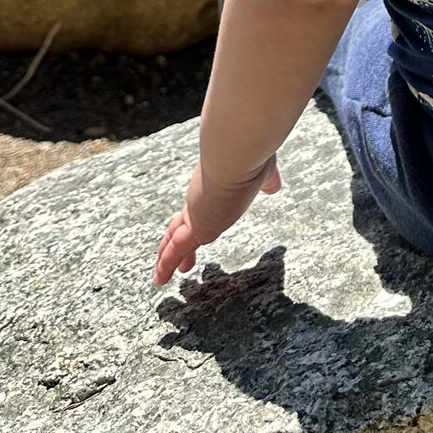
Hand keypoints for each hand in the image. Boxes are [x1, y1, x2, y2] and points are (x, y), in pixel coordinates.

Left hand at [152, 155, 281, 286]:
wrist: (239, 154)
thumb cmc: (251, 158)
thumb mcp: (263, 173)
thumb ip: (267, 181)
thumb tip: (273, 186)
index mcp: (215, 187)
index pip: (201, 207)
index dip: (195, 220)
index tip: (194, 232)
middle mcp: (201, 199)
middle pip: (183, 223)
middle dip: (178, 240)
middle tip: (179, 258)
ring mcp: (196, 213)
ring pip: (174, 238)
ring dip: (167, 256)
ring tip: (162, 272)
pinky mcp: (195, 227)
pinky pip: (176, 250)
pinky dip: (166, 265)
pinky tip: (159, 278)